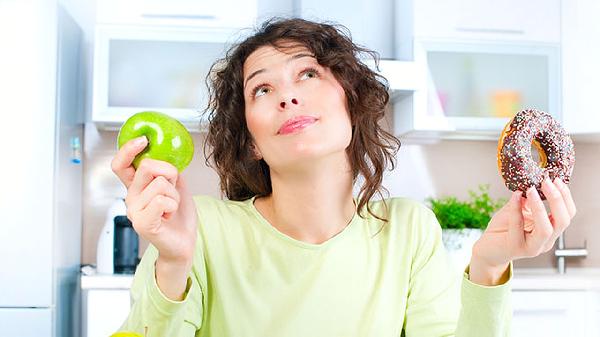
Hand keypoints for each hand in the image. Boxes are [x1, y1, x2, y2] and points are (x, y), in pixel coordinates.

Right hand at [111, 136, 197, 265]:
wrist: (184, 242)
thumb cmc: (179, 216)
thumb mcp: (175, 186)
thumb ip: (167, 171)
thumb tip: (167, 154)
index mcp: (136, 187)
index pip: (120, 164)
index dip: (128, 149)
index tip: (143, 140)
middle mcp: (130, 197)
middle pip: (147, 166)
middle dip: (169, 173)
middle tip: (172, 189)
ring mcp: (134, 211)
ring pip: (159, 184)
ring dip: (174, 194)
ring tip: (171, 208)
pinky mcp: (142, 224)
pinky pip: (161, 200)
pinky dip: (172, 205)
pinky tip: (169, 216)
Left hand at [469, 177, 576, 284]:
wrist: (488, 250)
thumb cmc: (503, 230)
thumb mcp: (518, 211)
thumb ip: (527, 200)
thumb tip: (532, 182)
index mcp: (551, 231)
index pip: (567, 214)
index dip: (565, 197)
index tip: (556, 180)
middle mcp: (545, 241)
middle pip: (562, 222)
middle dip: (557, 200)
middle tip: (546, 182)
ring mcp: (532, 247)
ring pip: (545, 229)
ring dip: (539, 207)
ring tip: (531, 190)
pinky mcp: (515, 247)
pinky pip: (518, 226)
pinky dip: (516, 209)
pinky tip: (515, 196)